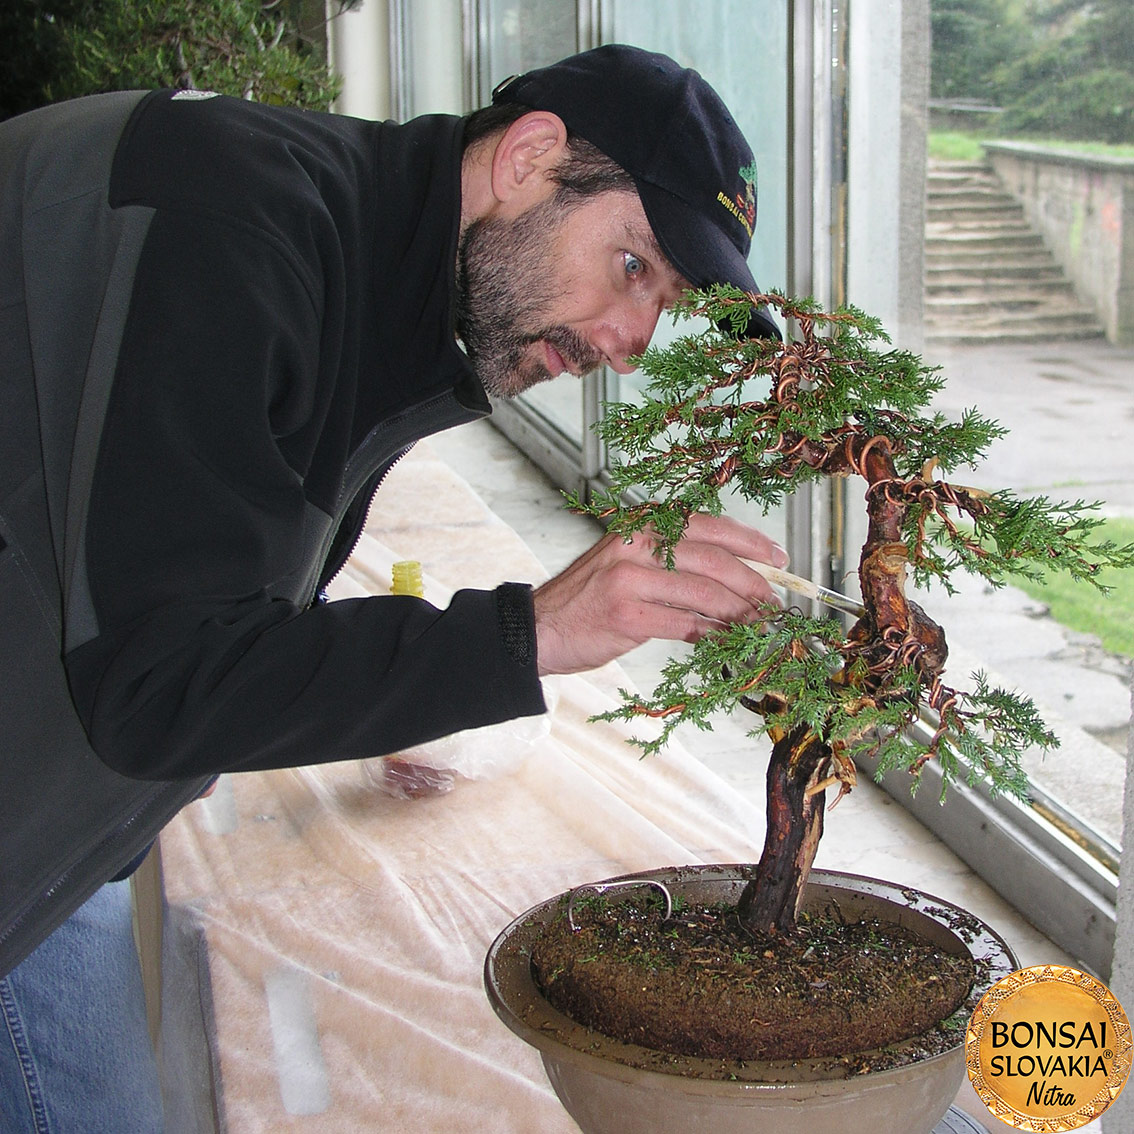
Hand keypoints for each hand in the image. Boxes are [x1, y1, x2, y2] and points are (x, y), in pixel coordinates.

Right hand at [532, 512, 788, 674]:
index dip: (750, 542)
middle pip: (714, 561)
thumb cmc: (589, 598)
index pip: (708, 526)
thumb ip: (671, 559)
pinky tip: (725, 640)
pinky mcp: (626, 615)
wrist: (539, 626)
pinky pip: (685, 625)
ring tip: (758, 625)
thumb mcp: (626, 561)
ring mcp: (630, 579)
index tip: (779, 559)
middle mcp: (637, 544)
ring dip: (740, 613)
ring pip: (705, 594)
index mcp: (642, 526)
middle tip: (774, 603)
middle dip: (753, 584)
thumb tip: (733, 573)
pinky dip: (712, 634)